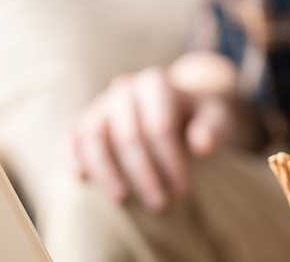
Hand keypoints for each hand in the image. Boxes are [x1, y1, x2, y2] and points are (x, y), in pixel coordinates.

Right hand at [68, 65, 258, 210]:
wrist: (178, 110)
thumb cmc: (199, 118)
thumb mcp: (216, 117)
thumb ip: (213, 128)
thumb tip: (203, 145)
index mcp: (156, 83)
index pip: (159, 127)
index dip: (171, 161)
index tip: (183, 190)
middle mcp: (124, 89)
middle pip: (128, 135)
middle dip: (143, 173)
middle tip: (160, 204)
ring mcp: (101, 104)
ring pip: (94, 137)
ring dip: (106, 172)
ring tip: (122, 200)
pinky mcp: (86, 120)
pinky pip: (73, 137)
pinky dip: (72, 156)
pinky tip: (80, 179)